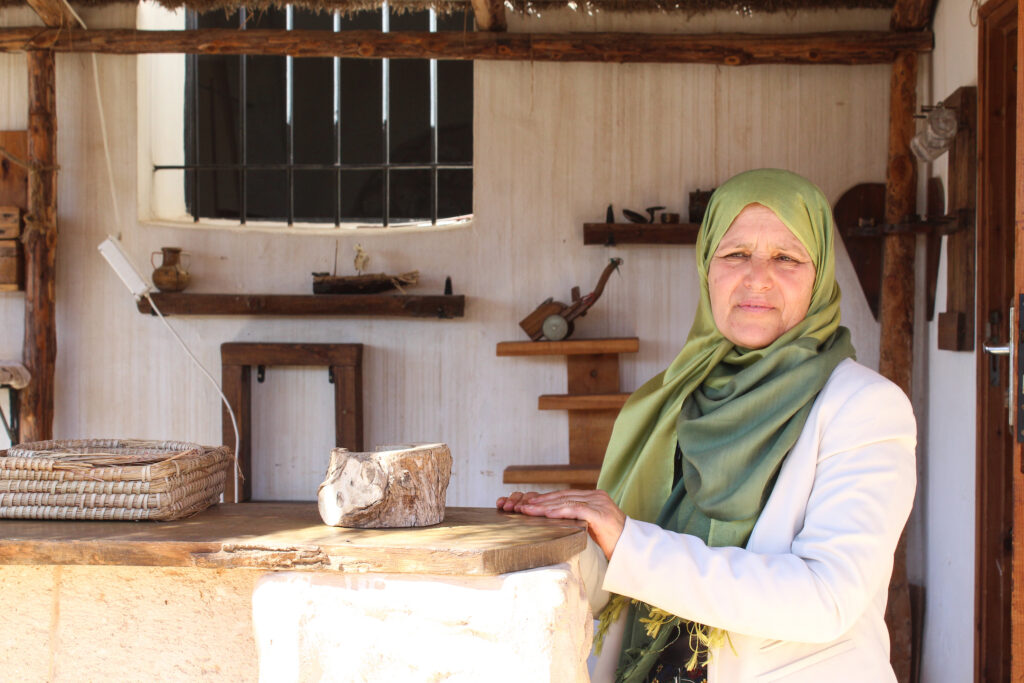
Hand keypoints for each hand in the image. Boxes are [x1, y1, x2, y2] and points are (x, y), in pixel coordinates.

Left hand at [496, 489, 625, 559]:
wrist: (631, 550)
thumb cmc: (612, 540)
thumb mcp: (592, 526)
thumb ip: (578, 519)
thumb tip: (557, 522)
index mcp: (593, 497)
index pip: (564, 495)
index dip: (545, 499)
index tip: (528, 503)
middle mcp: (595, 496)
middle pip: (562, 496)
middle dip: (540, 501)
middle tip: (522, 505)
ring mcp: (598, 503)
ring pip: (565, 502)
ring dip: (544, 506)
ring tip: (527, 510)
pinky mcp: (600, 513)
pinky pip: (575, 510)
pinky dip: (559, 512)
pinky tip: (546, 515)